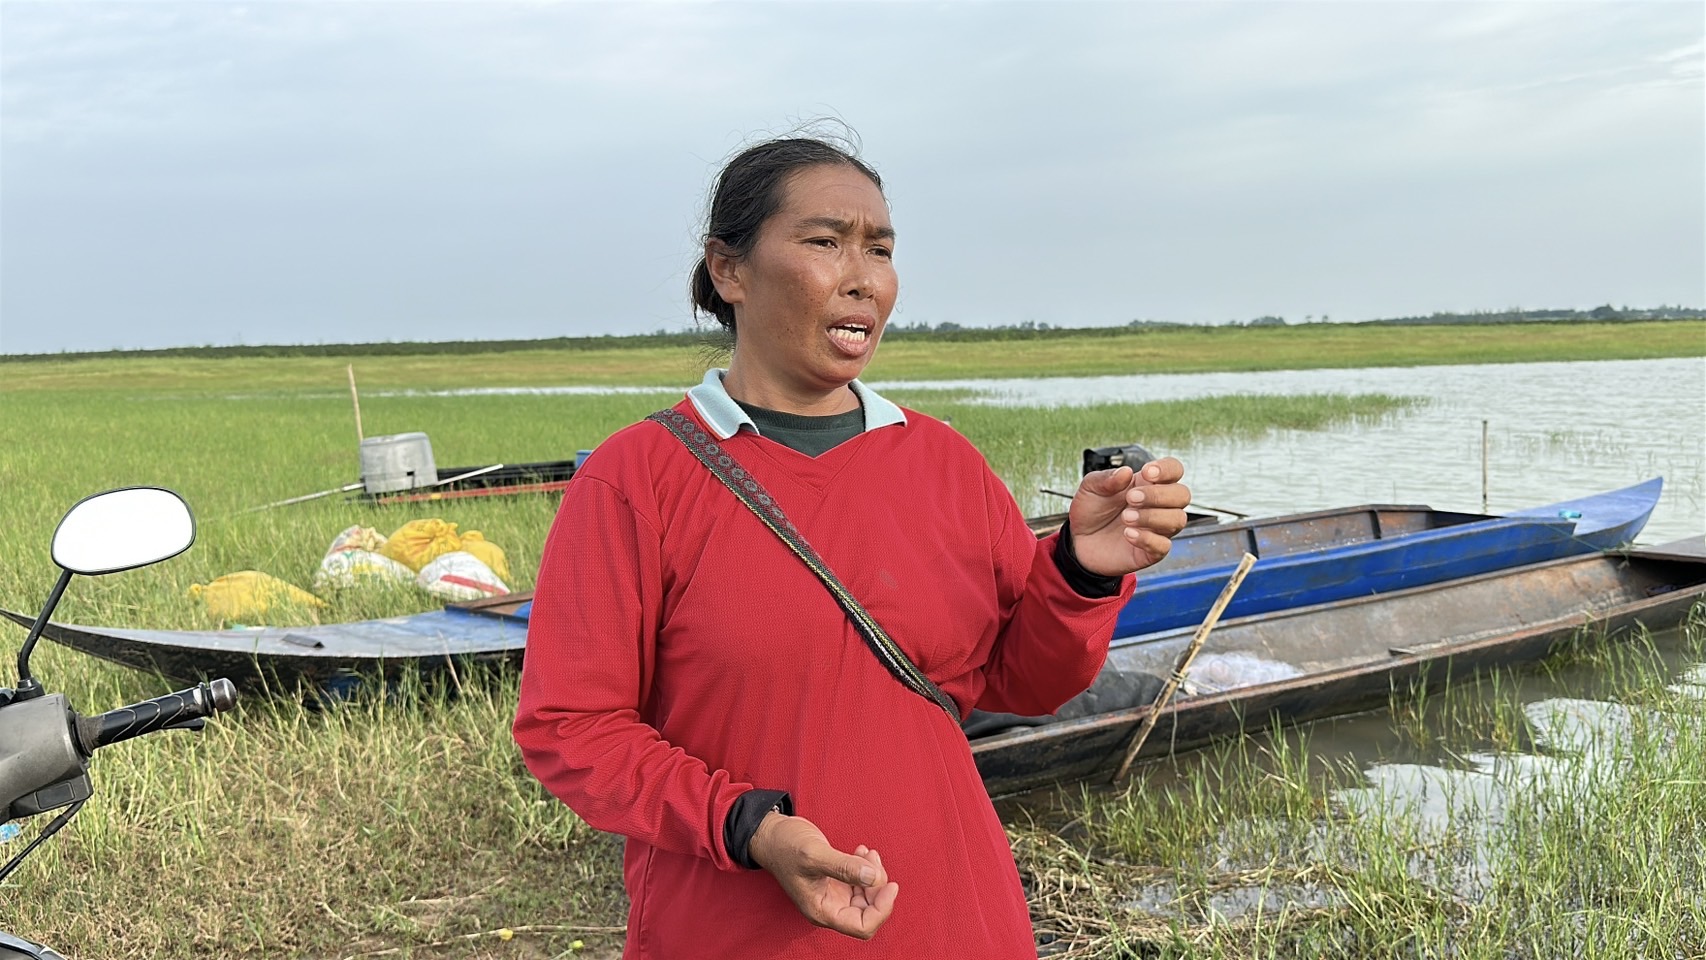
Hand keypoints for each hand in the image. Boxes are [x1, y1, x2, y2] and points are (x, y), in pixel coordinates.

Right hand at [748, 812, 898, 938]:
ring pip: (868, 896)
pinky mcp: (836, 882)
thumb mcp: (815, 854)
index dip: (882, 909)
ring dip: (874, 874)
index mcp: (822, 911)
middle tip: (872, 859)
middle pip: (869, 911)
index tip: (890, 884)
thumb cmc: (785, 846)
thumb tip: (874, 878)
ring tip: (867, 852)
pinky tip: (862, 851)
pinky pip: (862, 882)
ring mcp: (834, 895)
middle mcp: (829, 907)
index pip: (862, 926)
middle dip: (878, 887)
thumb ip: (845, 867)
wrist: (772, 834)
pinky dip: (867, 867)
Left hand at [1068, 458, 1190, 576]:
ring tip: (1126, 517)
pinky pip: (1164, 546)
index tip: (1147, 472)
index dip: (1167, 469)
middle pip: (1182, 495)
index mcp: (1147, 483)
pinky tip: (1128, 534)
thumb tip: (1126, 472)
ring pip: (1178, 520)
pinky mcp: (1151, 551)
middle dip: (1158, 495)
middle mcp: (1158, 505)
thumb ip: (1107, 478)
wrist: (1078, 540)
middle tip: (1131, 498)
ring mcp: (1157, 528)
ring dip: (1153, 516)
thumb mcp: (1091, 487)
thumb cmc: (1092, 510)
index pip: (1174, 470)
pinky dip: (1148, 539)